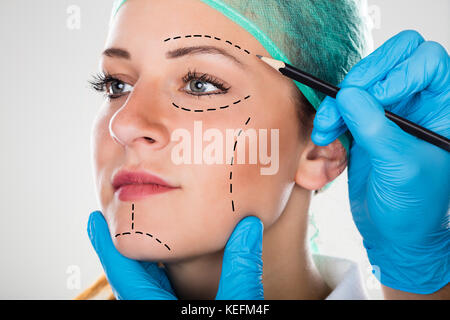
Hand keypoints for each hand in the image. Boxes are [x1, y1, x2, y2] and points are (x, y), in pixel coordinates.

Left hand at [87, 211, 263, 299]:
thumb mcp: (238, 307)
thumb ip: (242, 268)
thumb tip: (248, 226)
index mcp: (159, 313)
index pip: (125, 277)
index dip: (107, 247)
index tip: (91, 220)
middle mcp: (152, 314)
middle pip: (131, 278)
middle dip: (126, 246)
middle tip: (123, 216)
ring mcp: (159, 315)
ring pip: (142, 287)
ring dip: (142, 260)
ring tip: (142, 233)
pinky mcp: (172, 313)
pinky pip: (154, 294)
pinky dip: (156, 274)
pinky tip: (164, 263)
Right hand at [311, 30, 449, 293]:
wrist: (392, 232)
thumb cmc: (412, 206)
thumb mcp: (399, 165)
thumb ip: (376, 127)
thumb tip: (348, 95)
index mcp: (442, 108)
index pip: (427, 61)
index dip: (400, 73)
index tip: (378, 100)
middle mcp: (417, 103)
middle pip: (393, 58)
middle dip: (364, 77)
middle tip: (346, 98)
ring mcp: (388, 112)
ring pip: (361, 82)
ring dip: (338, 102)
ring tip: (326, 128)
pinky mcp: (363, 124)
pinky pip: (342, 105)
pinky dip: (329, 115)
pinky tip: (324, 134)